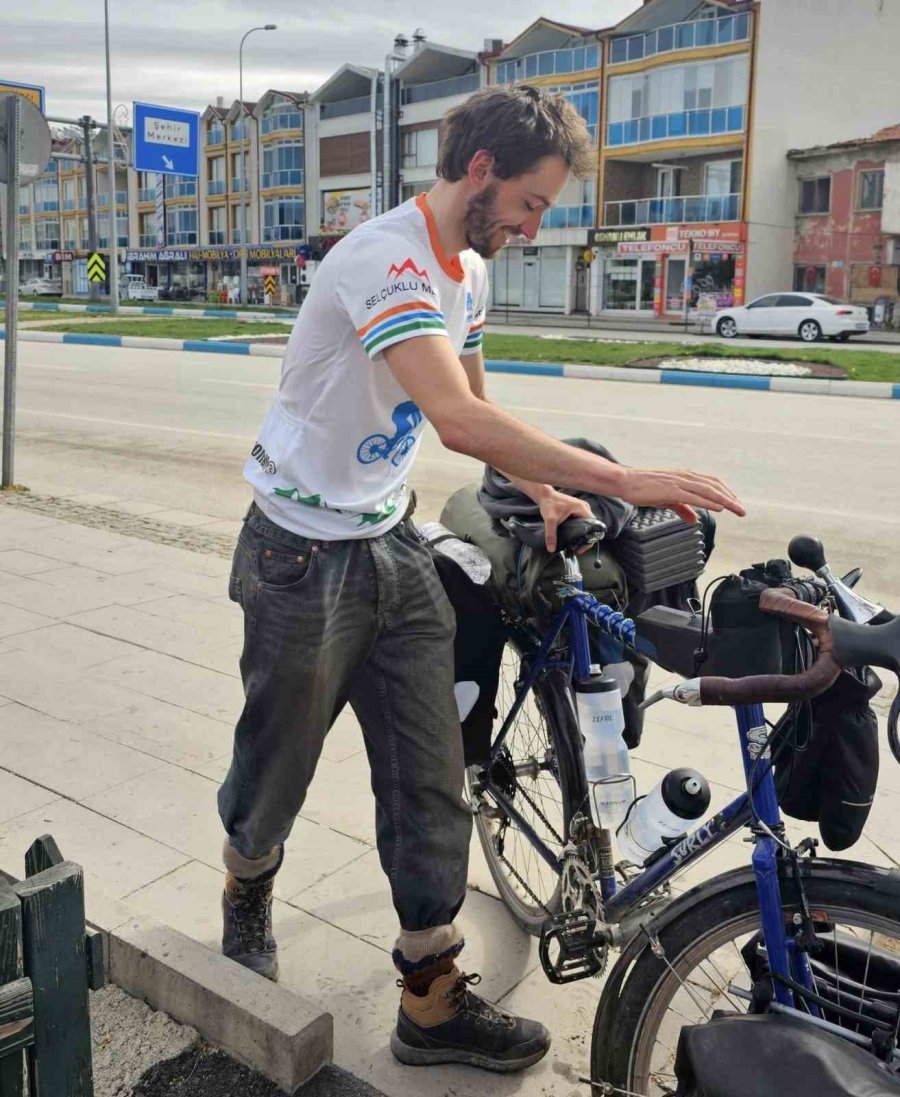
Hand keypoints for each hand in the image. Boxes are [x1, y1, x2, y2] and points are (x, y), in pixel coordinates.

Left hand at [538, 490, 593, 552]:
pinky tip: (572, 537)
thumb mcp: (550, 520)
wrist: (545, 495)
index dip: (590, 538)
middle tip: (577, 548)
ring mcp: (582, 509)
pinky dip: (579, 530)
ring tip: (575, 545)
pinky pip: (582, 522)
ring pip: (587, 525)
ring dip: (582, 534)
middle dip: (585, 538)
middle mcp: (585, 508)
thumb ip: (551, 535)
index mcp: (582, 508)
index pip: (594, 526)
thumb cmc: (549, 504)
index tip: (582, 547)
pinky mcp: (577, 510)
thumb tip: (551, 549)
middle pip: (591, 526)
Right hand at [620, 468, 745, 523]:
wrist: (625, 481)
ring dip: (725, 500)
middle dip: (730, 498)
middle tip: (742, 510)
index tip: (735, 503)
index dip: (725, 492)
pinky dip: (709, 502)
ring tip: (737, 509)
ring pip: (709, 490)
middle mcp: (685, 476)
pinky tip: (719, 507)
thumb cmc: (643, 488)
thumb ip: (682, 507)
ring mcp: (679, 482)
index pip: (711, 483)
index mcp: (685, 476)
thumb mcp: (666, 499)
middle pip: (715, 486)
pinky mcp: (672, 490)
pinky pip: (695, 496)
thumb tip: (694, 518)